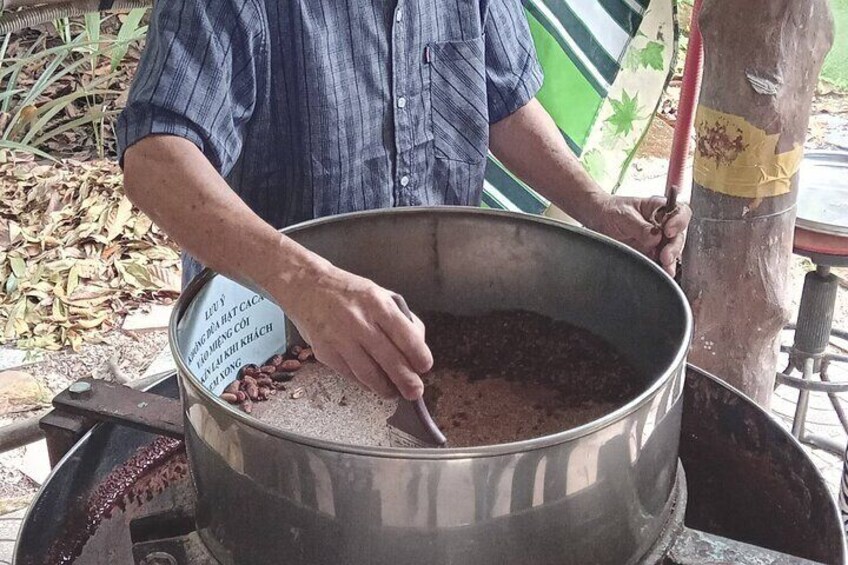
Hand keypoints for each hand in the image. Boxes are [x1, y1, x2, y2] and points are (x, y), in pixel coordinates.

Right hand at [279, 264, 432, 399]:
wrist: (306, 287)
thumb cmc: (348, 292)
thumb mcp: (379, 294)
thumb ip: (400, 318)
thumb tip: (418, 345)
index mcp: (378, 304)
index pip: (406, 336)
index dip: (419, 356)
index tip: (425, 367)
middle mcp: (359, 322)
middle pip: (390, 360)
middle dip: (407, 380)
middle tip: (415, 392)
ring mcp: (340, 339)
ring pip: (369, 373)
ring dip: (386, 388)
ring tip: (394, 393)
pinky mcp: (325, 353)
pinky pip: (351, 375)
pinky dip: (365, 383)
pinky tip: (373, 384)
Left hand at [587, 195, 691, 275]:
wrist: (597, 219)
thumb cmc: (612, 210)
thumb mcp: (624, 215)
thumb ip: (640, 226)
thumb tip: (655, 238)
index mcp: (659, 209)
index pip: (680, 213)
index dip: (679, 222)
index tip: (668, 231)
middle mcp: (662, 225)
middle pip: (678, 235)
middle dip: (674, 247)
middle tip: (665, 256)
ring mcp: (657, 240)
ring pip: (672, 250)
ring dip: (671, 260)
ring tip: (666, 267)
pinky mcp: (650, 253)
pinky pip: (660, 262)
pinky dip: (662, 268)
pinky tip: (662, 272)